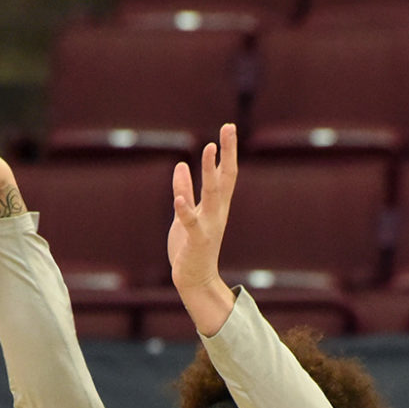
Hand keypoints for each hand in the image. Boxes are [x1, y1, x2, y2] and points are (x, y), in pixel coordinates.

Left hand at [169, 123, 237, 294]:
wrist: (195, 279)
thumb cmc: (190, 247)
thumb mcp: (184, 214)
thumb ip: (184, 190)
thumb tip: (182, 166)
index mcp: (216, 206)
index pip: (225, 173)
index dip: (227, 151)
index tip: (229, 128)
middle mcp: (217, 212)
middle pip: (225, 177)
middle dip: (227, 152)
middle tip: (229, 127)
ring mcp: (208, 225)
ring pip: (212, 194)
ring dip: (211, 171)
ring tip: (209, 148)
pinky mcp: (196, 240)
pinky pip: (190, 222)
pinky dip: (185, 209)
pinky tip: (179, 197)